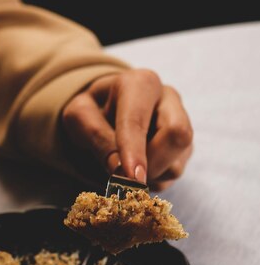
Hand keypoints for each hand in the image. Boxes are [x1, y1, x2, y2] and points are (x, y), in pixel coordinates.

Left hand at [61, 69, 192, 189]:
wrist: (106, 111)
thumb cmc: (92, 111)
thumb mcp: (79, 116)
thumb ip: (96, 136)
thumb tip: (120, 170)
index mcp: (140, 85)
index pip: (139, 120)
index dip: (134, 150)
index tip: (131, 177)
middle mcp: (168, 99)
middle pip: (178, 135)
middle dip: (151, 163)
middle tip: (124, 174)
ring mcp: (182, 123)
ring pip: (177, 162)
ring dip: (148, 176)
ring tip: (125, 167)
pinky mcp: (185, 147)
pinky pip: (173, 174)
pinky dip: (152, 180)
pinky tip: (137, 167)